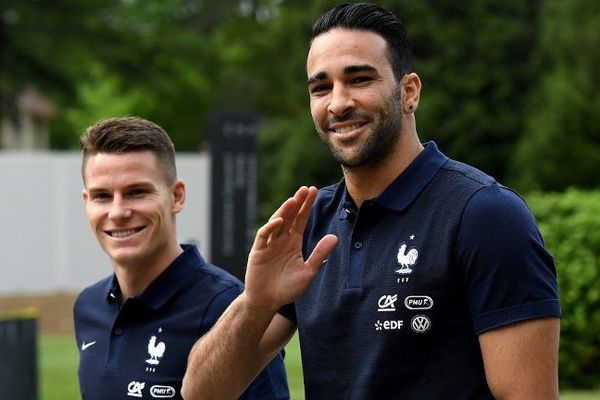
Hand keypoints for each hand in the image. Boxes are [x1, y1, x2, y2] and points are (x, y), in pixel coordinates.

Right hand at [244, 186, 336, 310]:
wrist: (267, 302)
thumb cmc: (288, 289)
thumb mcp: (308, 271)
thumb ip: (319, 254)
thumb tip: (334, 237)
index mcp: (293, 242)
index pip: (301, 219)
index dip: (307, 206)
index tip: (314, 191)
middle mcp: (281, 239)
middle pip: (290, 216)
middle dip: (297, 203)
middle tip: (305, 189)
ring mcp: (269, 244)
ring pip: (276, 222)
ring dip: (284, 210)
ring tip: (294, 200)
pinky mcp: (258, 251)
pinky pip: (264, 235)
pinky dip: (270, 227)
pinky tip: (280, 220)